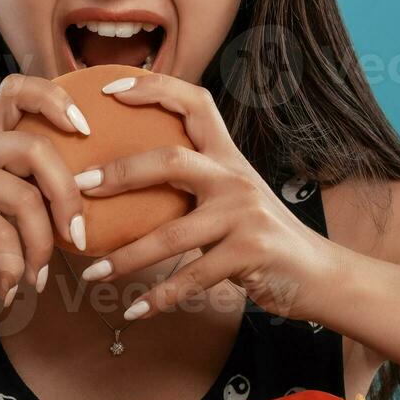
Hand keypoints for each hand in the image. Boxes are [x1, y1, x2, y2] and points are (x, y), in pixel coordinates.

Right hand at [0, 75, 91, 305]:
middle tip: (79, 237)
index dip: (56, 99)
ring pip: (26, 200)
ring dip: (43, 247)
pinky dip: (14, 268)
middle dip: (69, 198)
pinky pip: (2, 236)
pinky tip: (11, 288)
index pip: (17, 89)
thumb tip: (76, 207)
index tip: (85, 130)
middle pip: (39, 149)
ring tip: (39, 276)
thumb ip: (19, 188)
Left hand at [73, 71, 338, 322]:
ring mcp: (245, 215)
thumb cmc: (264, 236)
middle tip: (79, 188)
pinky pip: (192, 278)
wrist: (320, 274)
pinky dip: (159, 298)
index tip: (110, 87)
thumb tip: (128, 181)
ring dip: (127, 257)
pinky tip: (133, 312)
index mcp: (228, 157)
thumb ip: (194, 185)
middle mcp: (236, 178)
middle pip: (171, 161)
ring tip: (93, 274)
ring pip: (172, 234)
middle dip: (120, 174)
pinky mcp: (250, 254)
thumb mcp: (234, 198)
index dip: (154, 88)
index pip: (195, 103)